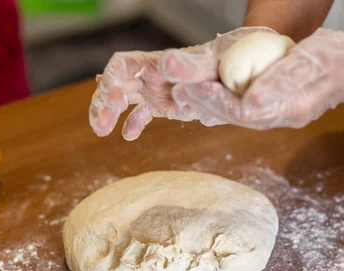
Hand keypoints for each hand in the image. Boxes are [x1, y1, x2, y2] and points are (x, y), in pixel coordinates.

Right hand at [89, 26, 274, 139]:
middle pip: (116, 84)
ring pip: (124, 100)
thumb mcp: (212, 62)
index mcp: (158, 62)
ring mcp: (157, 92)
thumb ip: (190, 66)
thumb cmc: (228, 60)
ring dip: (110, 113)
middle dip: (103, 102)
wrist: (242, 75)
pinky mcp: (165, 106)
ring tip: (102, 131)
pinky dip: (134, 124)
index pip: (123, 65)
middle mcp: (152, 76)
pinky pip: (142, 115)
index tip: (113, 100)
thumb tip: (164, 62)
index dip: (112, 80)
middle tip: (101, 125)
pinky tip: (128, 137)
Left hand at [171, 20, 343, 129]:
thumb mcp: (312, 61)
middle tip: (178, 90)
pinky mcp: (276, 106)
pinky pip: (244, 109)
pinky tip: (206, 94)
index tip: (193, 87)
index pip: (244, 112)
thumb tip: (250, 103)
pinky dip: (222, 102)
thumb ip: (282, 82)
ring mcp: (279, 114)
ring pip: (236, 115)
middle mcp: (281, 117)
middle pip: (235, 117)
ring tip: (184, 92)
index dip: (216, 101)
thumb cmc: (338, 57)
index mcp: (290, 109)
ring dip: (210, 104)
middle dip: (205, 103)